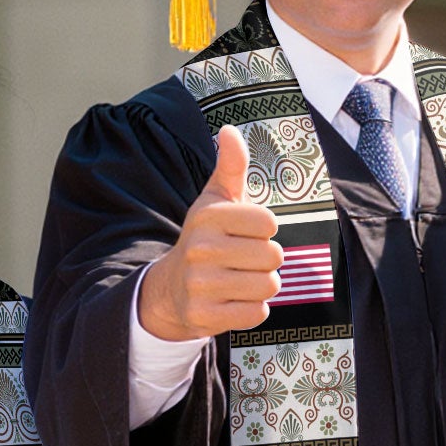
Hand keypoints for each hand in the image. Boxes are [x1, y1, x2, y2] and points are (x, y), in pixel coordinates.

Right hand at [136, 125, 284, 340]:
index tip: (245, 233)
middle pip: (273, 256)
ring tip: (241, 279)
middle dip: (266, 260)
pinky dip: (253, 309)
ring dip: (263, 285)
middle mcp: (201, 249)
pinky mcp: (205, 316)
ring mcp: (201, 285)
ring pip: (269, 285)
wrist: (171, 288)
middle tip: (244, 260)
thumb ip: (231, 166)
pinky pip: (257, 313)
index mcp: (208, 216)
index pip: (269, 222)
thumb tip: (229, 130)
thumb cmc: (206, 238)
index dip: (264, 230)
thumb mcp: (216, 200)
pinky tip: (234, 300)